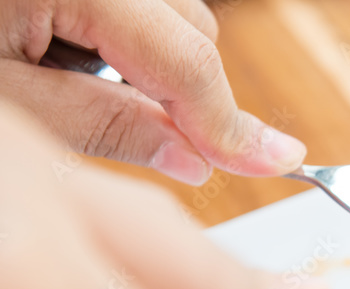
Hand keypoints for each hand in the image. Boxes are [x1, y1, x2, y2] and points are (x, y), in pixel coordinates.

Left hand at [0, 0, 306, 183]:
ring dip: (155, 67)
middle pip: (195, 32)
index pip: (189, 62)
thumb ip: (103, 125)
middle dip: (187, 97)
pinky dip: (126, 41)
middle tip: (158, 146)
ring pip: (174, 17)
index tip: (276, 164)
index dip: (230, 125)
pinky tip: (63, 54)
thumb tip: (196, 161)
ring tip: (67, 82)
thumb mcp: (5, 101)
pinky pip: (141, 6)